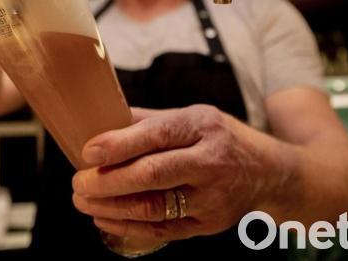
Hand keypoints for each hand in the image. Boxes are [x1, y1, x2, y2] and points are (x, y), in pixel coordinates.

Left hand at [72, 105, 280, 242]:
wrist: (269, 174)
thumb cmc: (220, 139)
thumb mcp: (192, 117)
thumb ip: (148, 121)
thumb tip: (100, 121)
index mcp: (202, 127)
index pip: (156, 135)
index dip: (118, 144)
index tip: (88, 151)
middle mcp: (210, 163)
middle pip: (152, 175)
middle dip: (108, 181)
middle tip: (78, 181)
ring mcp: (211, 198)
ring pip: (153, 208)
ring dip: (111, 206)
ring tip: (82, 200)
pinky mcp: (208, 225)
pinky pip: (161, 230)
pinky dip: (127, 226)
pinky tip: (103, 217)